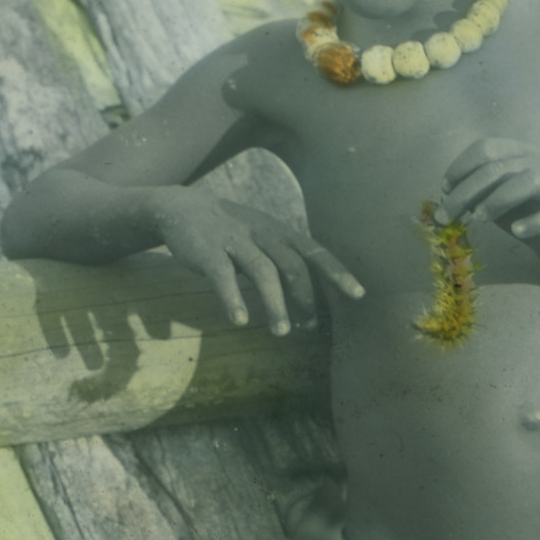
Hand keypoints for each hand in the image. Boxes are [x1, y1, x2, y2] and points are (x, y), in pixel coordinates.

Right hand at [153, 187, 362, 334]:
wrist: (181, 207)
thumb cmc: (232, 233)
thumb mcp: (264, 240)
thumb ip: (286, 266)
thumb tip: (311, 307)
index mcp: (280, 232)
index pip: (316, 252)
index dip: (337, 272)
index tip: (359, 295)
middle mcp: (262, 234)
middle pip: (294, 265)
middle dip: (306, 298)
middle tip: (311, 328)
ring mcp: (235, 240)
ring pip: (263, 272)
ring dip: (275, 303)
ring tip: (283, 332)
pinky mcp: (207, 251)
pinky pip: (223, 276)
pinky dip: (232, 298)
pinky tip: (240, 320)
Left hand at [438, 137, 539, 265]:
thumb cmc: (530, 215)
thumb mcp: (498, 201)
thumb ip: (477, 194)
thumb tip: (446, 195)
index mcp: (522, 153)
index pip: (487, 148)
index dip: (460, 167)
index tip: (443, 190)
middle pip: (498, 168)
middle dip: (464, 192)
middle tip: (445, 217)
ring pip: (526, 182)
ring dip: (496, 201)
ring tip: (476, 220)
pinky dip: (533, 222)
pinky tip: (517, 232)